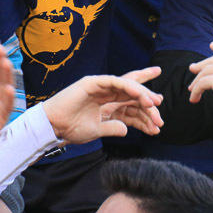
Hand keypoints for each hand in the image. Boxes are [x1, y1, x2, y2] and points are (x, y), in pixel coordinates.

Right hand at [42, 67, 163, 143]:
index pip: (130, 99)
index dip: (144, 103)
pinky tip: (139, 95)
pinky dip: (129, 87)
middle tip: (160, 104)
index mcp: (107, 101)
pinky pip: (116, 82)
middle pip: (132, 90)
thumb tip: (125, 130)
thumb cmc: (71, 128)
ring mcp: (100, 85)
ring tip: (154, 103)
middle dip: (147, 97)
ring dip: (141, 94)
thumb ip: (113, 127)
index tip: (158, 112)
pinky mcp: (93, 82)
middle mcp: (106, 91)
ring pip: (127, 86)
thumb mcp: (97, 130)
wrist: (52, 126)